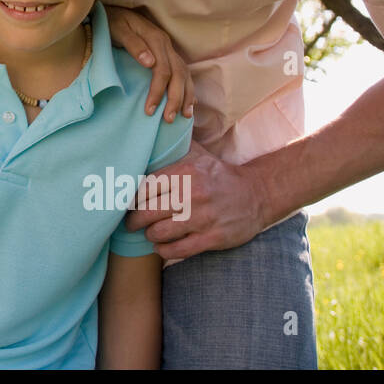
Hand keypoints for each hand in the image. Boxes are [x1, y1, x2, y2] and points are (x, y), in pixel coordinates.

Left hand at [104, 4, 193, 122]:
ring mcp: (169, 49)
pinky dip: (188, 88)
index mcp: (156, 39)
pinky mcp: (168, 54)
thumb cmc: (113, 22)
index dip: (158, 91)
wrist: (114, 12)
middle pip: (178, 74)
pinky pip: (183, 73)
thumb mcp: (118, 29)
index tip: (149, 110)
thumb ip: (133, 44)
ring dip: (186, 96)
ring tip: (184, 116)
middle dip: (175, 99)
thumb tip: (150, 63)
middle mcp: (167, 45)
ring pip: (185, 74)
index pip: (163, 70)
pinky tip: (190, 103)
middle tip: (167, 119)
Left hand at [123, 141, 269, 259]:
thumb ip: (172, 146)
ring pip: (159, 233)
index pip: (145, 188)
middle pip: (147, 212)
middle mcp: (191, 194)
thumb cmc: (219, 174)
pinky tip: (162, 246)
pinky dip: (164, 250)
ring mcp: (202, 218)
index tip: (126, 203)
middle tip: (131, 223)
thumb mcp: (198, 154)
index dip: (131, 198)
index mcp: (185, 172)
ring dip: (149, 235)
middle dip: (134, 220)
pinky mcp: (213, 238)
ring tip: (149, 232)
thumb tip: (148, 133)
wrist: (257, 194)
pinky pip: (178, 250)